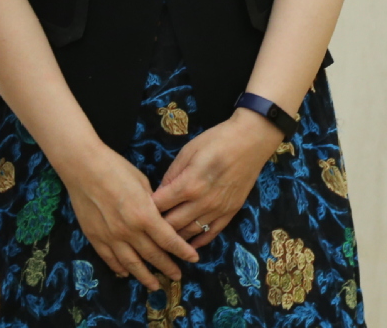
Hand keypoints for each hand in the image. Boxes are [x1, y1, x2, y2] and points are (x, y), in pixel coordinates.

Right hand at [58, 143, 201, 290]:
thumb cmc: (115, 167)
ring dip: (145, 277)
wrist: (83, 166)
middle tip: (177, 276)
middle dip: (168, 267)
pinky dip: (119, 268)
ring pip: (131, 264)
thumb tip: (158, 216)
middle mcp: (129, 231)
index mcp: (144, 215)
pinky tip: (126, 273)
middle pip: (153, 255)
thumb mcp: (142, 182)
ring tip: (155, 286)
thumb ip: (152, 203)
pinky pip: (110, 259)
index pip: (169, 240)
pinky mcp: (95, 237)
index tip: (193, 258)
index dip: (183, 251)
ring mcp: (111, 237)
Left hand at [151, 110, 283, 248]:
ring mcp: (218, 210)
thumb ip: (172, 175)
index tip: (136, 212)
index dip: (145, 210)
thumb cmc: (216, 141)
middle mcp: (202, 202)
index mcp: (189, 184)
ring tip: (161, 242)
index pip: (159, 206)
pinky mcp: (230, 213)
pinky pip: (211, 234)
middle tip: (144, 231)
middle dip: (156, 229)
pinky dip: (197, 242)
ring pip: (190, 233)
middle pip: (172, 224)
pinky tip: (187, 246)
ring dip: (175, 239)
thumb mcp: (188, 151)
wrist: (250, 141)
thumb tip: (159, 193)